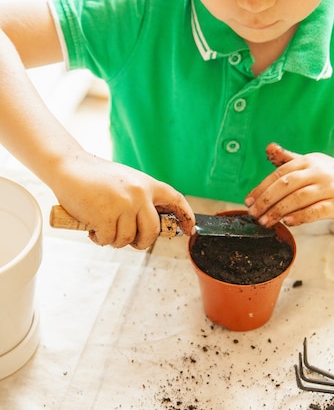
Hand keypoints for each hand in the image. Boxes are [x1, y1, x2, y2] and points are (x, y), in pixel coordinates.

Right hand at [51, 151, 194, 249]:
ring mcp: (123, 205)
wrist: (68, 167)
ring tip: (102, 227)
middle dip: (141, 242)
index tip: (189, 229)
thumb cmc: (95, 178)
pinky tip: (91, 227)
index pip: (175, 200)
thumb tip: (151, 226)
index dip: (186, 216)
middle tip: (131, 241)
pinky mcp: (105, 216)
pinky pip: (108, 239)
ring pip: (127, 239)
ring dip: (114, 240)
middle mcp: (139, 194)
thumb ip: (141, 199)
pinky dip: (99, 238)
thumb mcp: (126, 182)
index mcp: (147, 184)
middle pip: (152, 231)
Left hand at [245, 143, 333, 226]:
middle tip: (253, 214)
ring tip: (265, 221)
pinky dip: (300, 217)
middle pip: (287, 185)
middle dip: (267, 201)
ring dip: (278, 211)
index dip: (262, 187)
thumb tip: (269, 147)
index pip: (280, 173)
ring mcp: (330, 188)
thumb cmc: (333, 177)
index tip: (249, 200)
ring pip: (299, 199)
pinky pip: (316, 211)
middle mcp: (319, 172)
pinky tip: (287, 222)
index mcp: (309, 160)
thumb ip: (289, 159)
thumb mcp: (312, 164)